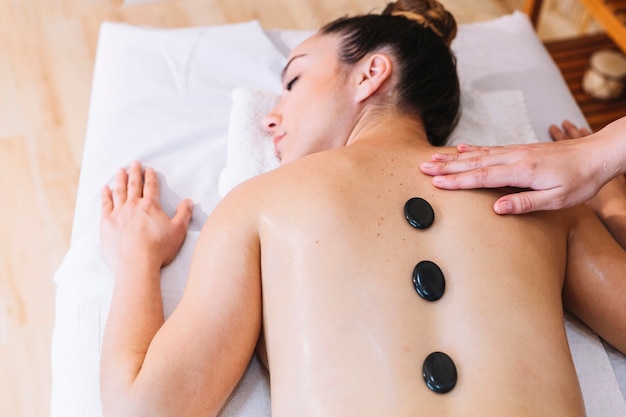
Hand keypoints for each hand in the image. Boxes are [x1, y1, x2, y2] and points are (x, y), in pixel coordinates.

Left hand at [100, 162, 192, 271]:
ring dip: (120, 179)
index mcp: (151, 206)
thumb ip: (184, 214)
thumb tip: (188, 201)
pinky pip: (105, 204)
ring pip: (119, 191)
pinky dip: (105, 195)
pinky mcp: (107, 223)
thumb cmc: (159, 248)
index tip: (148, 169)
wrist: (136, 262)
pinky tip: (105, 189)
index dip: (150, 177)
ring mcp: (118, 213)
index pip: (151, 186)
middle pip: (134, 185)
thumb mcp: (178, 230)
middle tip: (134, 163)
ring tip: (120, 171)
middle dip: (134, 173)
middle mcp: (133, 205)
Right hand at [420, 120, 612, 213]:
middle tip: (423, 167)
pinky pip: (490, 149)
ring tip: (433, 158)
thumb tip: (497, 208)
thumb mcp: (557, 199)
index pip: (481, 176)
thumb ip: (526, 202)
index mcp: (522, 171)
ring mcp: (516, 151)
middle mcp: (515, 158)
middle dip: (446, 167)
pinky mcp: (520, 150)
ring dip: (453, 158)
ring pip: (478, 154)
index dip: (457, 181)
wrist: (598, 154)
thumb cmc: (580, 180)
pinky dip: (472, 149)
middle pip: (473, 162)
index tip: (436, 183)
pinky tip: (461, 148)